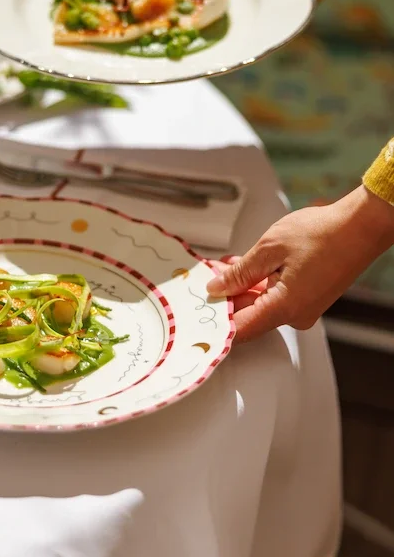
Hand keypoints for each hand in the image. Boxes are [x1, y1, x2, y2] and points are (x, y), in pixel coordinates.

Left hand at [206, 186, 393, 342]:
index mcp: (284, 308)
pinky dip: (258, 285)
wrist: (361, 227)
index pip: (239, 330)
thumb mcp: (269, 248)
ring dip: (240, 289)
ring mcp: (303, 309)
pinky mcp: (308, 299)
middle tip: (204, 279)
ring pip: (260, 305)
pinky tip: (244, 267)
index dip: (214, 323)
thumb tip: (217, 287)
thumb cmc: (323, 234)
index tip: (195, 313)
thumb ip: (239, 272)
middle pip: (248, 317)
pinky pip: (275, 298)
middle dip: (224, 298)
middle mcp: (295, 316)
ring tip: (222, 267)